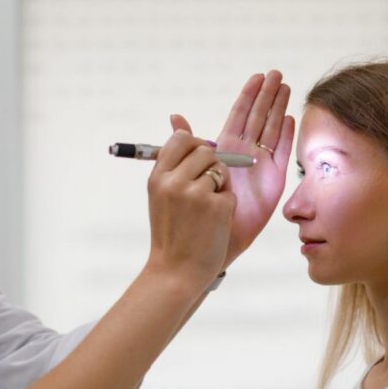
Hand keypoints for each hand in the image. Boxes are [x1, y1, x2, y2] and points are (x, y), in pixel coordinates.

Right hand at [144, 130, 235, 290]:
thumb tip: (177, 116)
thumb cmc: (171, 232)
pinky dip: (225, 206)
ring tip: (205, 210)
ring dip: (220, 186)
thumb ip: (173, 158)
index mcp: (158, 177)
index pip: (181, 139)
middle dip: (212, 165)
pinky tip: (212, 224)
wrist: (176, 271)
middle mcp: (173, 182)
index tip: (197, 162)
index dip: (194, 146)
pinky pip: (229, 192)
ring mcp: (196, 194)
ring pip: (221, 169)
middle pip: (205, 150)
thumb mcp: (162, 193)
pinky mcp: (216, 206)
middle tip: (204, 189)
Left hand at [171, 71, 293, 267]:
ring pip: (272, 130)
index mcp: (225, 148)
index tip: (257, 77)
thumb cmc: (193, 212)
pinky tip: (289, 118)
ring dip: (278, 108)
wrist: (206, 241)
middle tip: (276, 73)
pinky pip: (282, 153)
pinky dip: (286, 135)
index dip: (249, 95)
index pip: (240, 114)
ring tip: (285, 87)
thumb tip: (175, 116)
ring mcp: (261, 166)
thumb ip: (185, 143)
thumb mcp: (184, 170)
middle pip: (260, 117)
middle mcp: (245, 154)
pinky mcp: (273, 181)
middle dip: (267, 95)